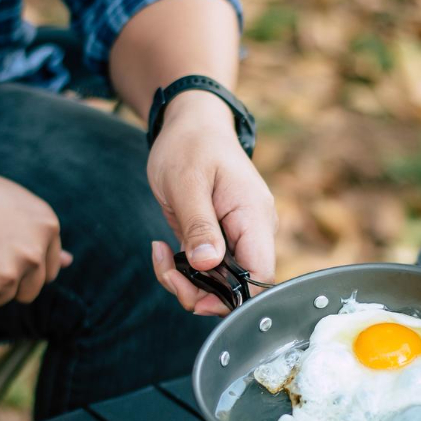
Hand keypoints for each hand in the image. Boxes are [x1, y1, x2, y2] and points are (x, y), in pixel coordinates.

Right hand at [0, 156, 70, 310]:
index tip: (0, 248)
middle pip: (29, 292)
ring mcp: (4, 277)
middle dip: (6, 280)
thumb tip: (69, 262)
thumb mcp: (11, 205)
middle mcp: (31, 254)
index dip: (22, 262)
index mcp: (46, 227)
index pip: (49, 270)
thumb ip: (40, 236)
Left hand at [147, 91, 276, 314]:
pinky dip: (184, 271)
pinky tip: (164, 250)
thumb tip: (208, 265)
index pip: (260, 276)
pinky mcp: (221, 240)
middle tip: (166, 269)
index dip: (232, 297)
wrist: (191, 124)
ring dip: (187, 283)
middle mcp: (253, 232)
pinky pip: (208, 271)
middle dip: (199, 292)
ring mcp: (238, 237)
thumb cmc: (190, 145)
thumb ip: (199, 225)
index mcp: (254, 217)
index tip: (194, 293)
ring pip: (220, 284)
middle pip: (238, 287)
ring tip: (160, 255)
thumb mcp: (186, 182)